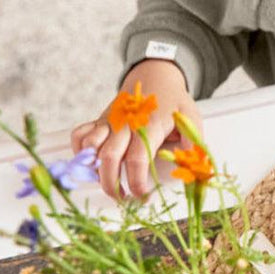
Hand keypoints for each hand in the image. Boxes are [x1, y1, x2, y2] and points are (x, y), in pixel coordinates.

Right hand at [71, 59, 201, 199]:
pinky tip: (92, 163)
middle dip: (111, 184)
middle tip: (122, 198)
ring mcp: (109, 121)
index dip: (136, 182)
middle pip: (108, 157)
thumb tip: (195, 169)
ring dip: (94, 169)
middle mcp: (125, 123)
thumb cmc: (174, 100)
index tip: (142, 196)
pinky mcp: (99, 119)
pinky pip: (79, 135)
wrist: (155, 75)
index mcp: (150, 124)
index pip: (137, 158)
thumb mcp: (191, 118)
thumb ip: (193, 144)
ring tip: (108, 182)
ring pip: (90, 147)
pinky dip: (79, 152)